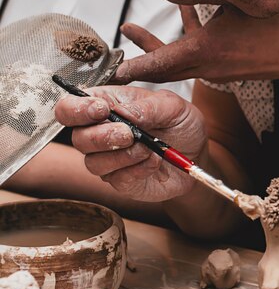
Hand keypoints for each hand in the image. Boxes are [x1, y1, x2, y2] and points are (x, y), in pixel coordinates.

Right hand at [54, 86, 208, 201]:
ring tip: (148, 149)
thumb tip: (124, 112)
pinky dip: (138, 170)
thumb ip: (149, 106)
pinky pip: (118, 180)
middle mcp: (100, 134)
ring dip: (123, 156)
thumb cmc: (180, 125)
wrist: (197, 154)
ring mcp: (109, 160)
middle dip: (102, 136)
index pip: (70, 107)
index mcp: (106, 106)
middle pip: (77, 139)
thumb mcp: (173, 107)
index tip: (101, 109)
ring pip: (94, 163)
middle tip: (128, 134)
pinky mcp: (122, 182)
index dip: (77, 109)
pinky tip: (154, 161)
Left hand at [112, 0, 278, 85]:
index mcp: (206, 53)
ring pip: (178, 62)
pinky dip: (182, 43)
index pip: (158, 65)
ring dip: (154, 50)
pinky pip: (196, 56)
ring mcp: (218, 69)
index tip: (108, 75)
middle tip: (108, 60)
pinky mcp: (227, 65)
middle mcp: (209, 67)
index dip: (130, 68)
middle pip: (162, 69)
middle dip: (135, 63)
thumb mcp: (238, 0)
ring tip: (131, 29)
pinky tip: (179, 17)